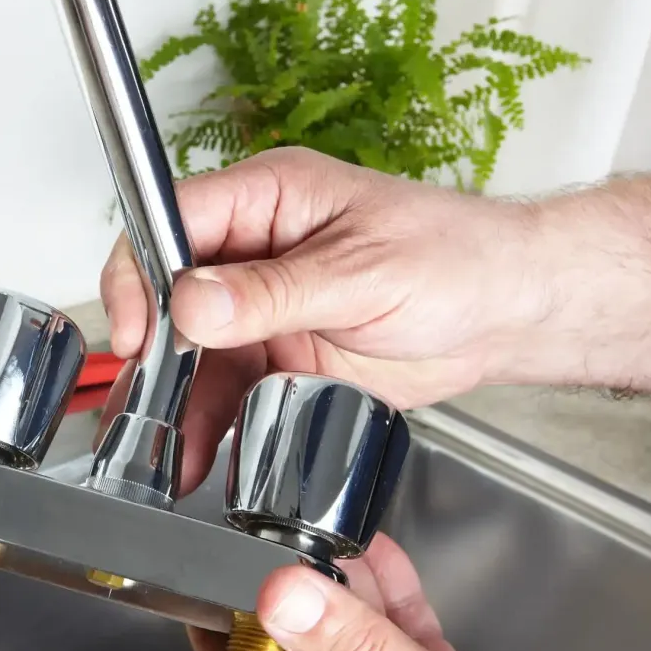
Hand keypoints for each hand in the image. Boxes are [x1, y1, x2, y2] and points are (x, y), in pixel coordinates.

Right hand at [100, 148, 544, 491]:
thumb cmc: (459, 259)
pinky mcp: (280, 355)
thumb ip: (274, 292)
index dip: (143, 273)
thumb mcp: (363, 273)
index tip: (142, 331)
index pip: (175, 220)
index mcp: (270, 198)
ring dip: (173, 399)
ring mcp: (265, 305)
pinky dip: (207, 422)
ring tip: (162, 447)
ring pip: (191, 352)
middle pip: (169, 292)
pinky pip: (227, 388)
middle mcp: (256, 249)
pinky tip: (198, 452)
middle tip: (141, 401)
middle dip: (149, 350)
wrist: (509, 314)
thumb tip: (194, 301)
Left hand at [232, 535, 650, 650]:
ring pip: (356, 649)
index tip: (216, 577)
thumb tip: (281, 598)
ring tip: (325, 533)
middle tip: (276, 538)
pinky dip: (394, 605)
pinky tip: (382, 561)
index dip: (235, 637)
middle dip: (293, 603)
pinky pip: (406, 647)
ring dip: (345, 594)